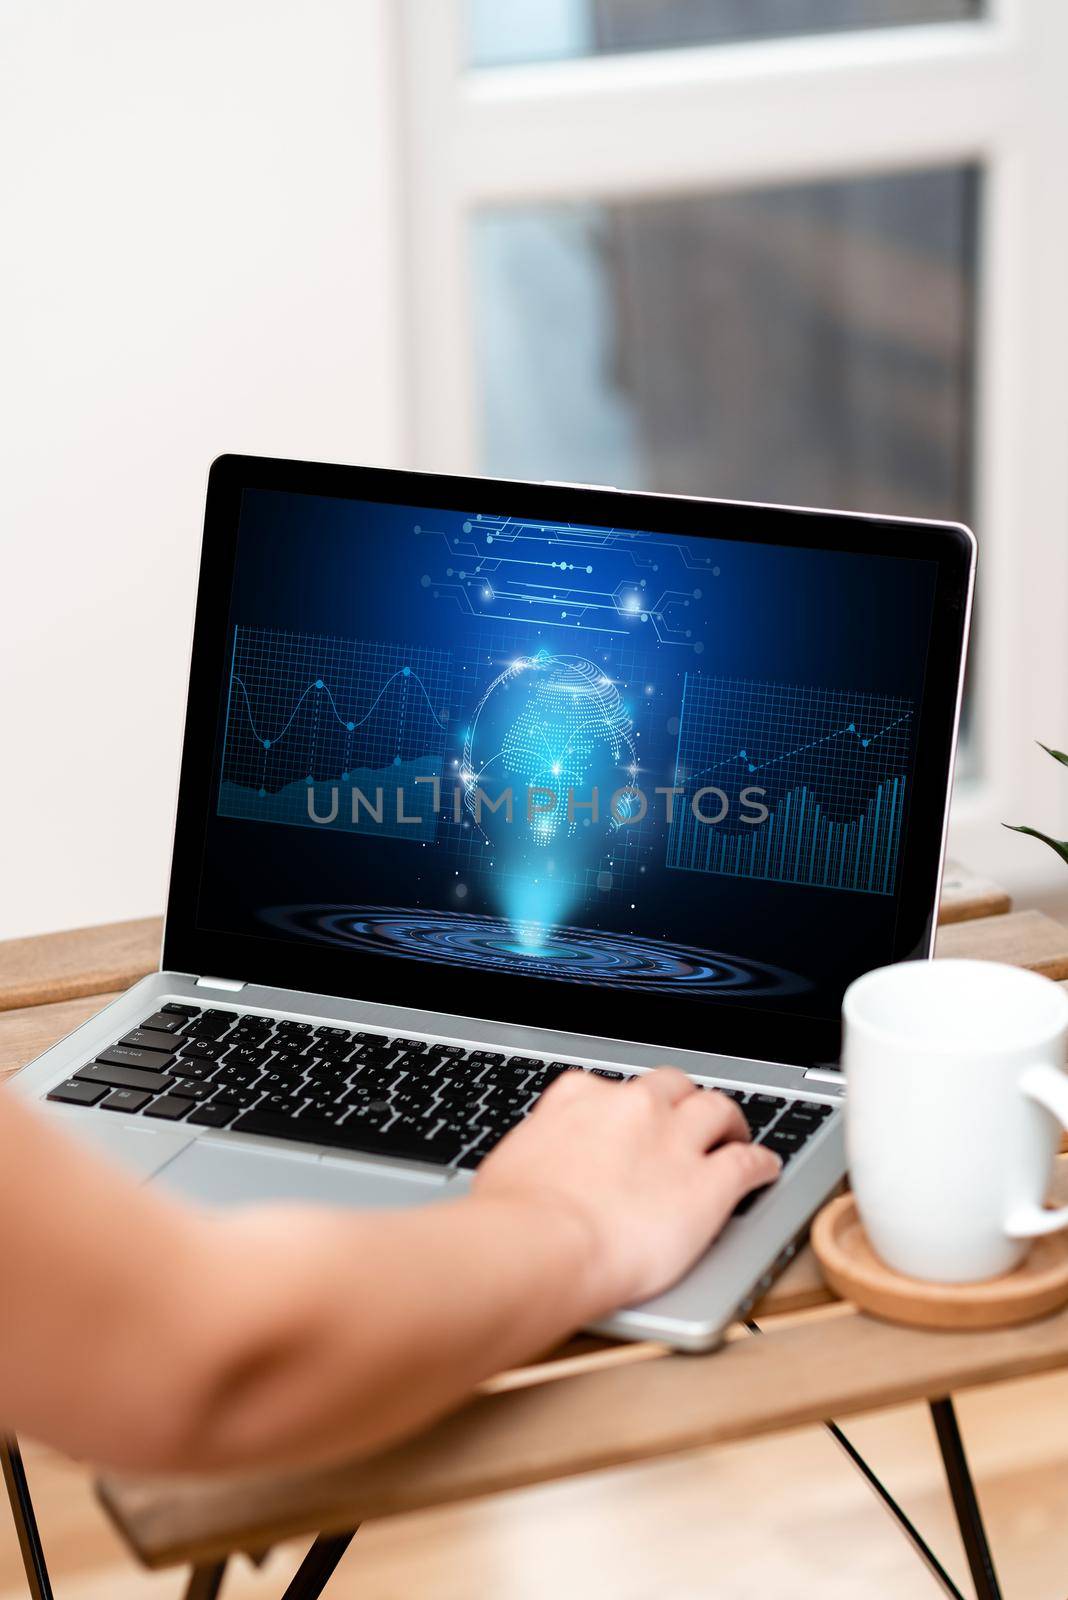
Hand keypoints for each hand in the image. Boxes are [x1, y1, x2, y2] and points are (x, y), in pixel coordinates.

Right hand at [473, 1068, 781, 1316]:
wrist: (541, 1245)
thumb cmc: (513, 1217)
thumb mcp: (514, 1164)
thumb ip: (539, 1153)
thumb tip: (535, 1168)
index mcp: (580, 1097)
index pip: (611, 1087)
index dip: (626, 1107)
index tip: (629, 1121)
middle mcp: (633, 1106)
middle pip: (672, 1086)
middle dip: (683, 1100)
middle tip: (689, 1118)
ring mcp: (675, 1140)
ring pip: (718, 1109)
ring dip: (729, 1121)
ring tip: (735, 1133)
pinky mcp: (710, 1183)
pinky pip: (749, 1162)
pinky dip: (762, 1163)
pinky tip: (766, 1169)